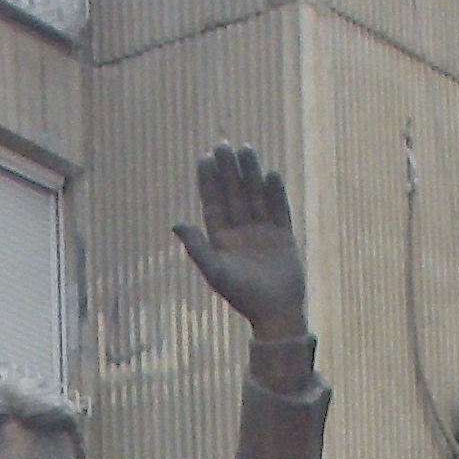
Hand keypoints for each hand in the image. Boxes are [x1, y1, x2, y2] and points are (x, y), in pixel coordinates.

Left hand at [173, 142, 307, 340]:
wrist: (276, 313)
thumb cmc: (243, 296)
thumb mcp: (216, 271)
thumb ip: (196, 247)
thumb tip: (176, 223)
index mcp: (221, 240)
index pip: (213, 203)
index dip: (208, 181)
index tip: (204, 157)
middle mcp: (241, 232)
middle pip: (233, 194)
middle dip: (228, 170)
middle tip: (222, 144)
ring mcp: (263, 232)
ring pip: (255, 195)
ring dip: (250, 173)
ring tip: (245, 149)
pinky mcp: (283, 235)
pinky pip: (278, 208)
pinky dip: (275, 192)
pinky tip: (270, 174)